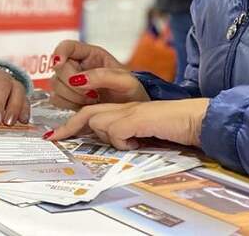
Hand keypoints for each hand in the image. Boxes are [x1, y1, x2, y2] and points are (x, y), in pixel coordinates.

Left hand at [47, 98, 210, 148]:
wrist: (194, 118)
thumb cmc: (172, 127)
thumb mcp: (142, 133)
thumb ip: (125, 134)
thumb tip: (113, 142)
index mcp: (123, 110)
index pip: (91, 114)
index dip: (71, 125)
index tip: (55, 135)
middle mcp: (123, 107)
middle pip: (88, 114)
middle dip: (68, 127)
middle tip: (53, 138)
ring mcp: (129, 110)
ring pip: (101, 123)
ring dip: (110, 137)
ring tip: (132, 140)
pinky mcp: (136, 117)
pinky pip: (117, 132)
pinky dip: (123, 141)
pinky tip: (138, 141)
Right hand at [49, 40, 148, 108]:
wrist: (130, 114)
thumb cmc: (130, 93)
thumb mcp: (126, 81)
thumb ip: (104, 76)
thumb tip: (79, 79)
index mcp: (90, 55)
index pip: (67, 46)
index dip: (60, 52)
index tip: (61, 63)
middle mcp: (76, 66)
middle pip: (59, 68)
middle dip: (72, 83)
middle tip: (92, 93)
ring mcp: (69, 83)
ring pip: (56, 85)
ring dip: (72, 96)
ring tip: (92, 100)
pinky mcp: (66, 99)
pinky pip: (56, 100)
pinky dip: (69, 105)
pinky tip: (84, 106)